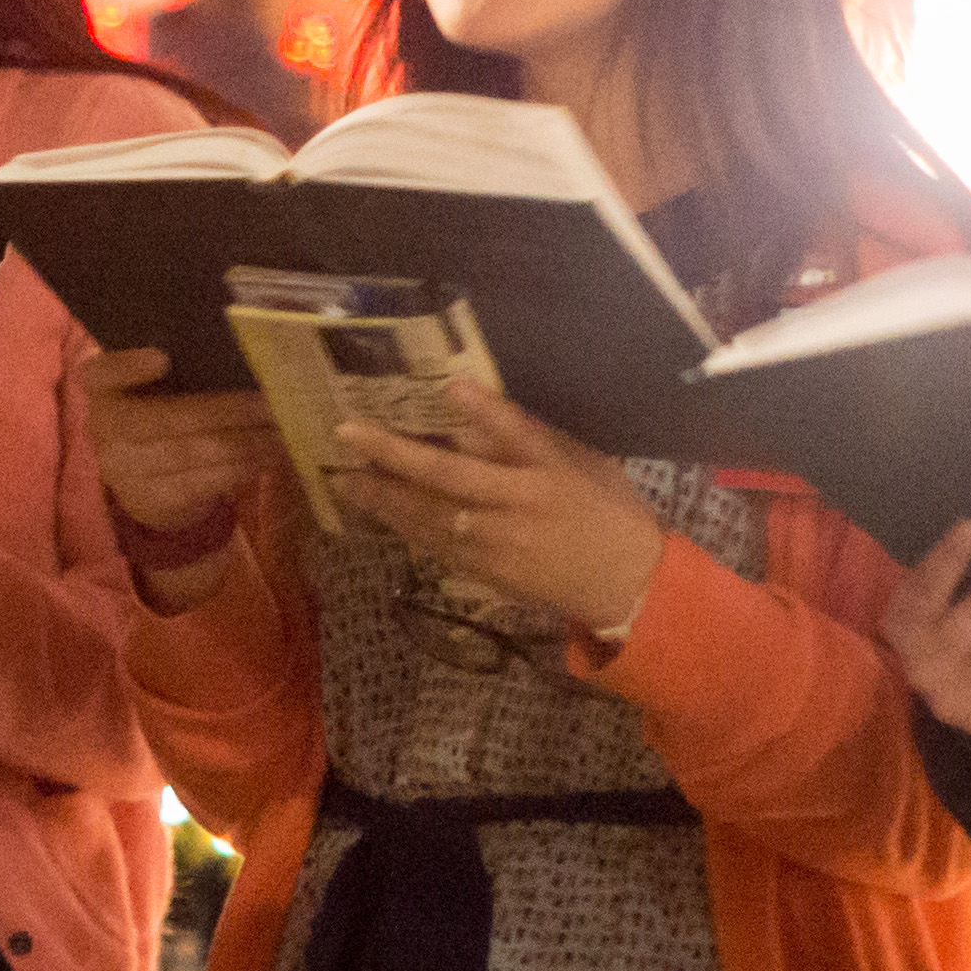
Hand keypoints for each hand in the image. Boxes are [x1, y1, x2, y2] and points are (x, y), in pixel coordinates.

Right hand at [73, 345, 277, 595]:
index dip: (127, 367)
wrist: (146, 481)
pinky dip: (244, 465)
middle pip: (168, 418)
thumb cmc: (160, 412)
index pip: (101, 373)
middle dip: (227, 409)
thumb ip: (185, 359)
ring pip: (195, 451)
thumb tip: (253, 333)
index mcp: (102, 388)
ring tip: (282, 428)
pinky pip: (206, 480)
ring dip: (247, 440)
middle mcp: (105, 428)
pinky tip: (271, 454)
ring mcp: (126, 469)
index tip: (162, 358)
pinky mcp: (154, 499)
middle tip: (272, 400)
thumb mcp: (158, 384)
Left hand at [333, 385, 663, 641]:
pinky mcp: (488, 572)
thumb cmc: (607, 512)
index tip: (450, 386)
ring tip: (347, 477)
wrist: (624, 584)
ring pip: (431, 516)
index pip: (515, 433)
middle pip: (451, 477)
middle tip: (349, 433)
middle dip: (395, 454)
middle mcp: (520, 507)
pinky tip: (378, 511)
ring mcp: (499, 544)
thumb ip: (532, 441)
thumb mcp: (584, 464)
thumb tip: (479, 408)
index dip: (483, 410)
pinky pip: (436, 546)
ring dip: (385, 496)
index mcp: (551, 473)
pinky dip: (405, 527)